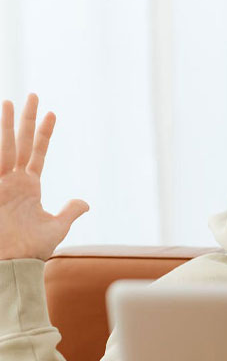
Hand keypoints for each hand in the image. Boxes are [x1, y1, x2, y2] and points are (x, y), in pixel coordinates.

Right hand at [0, 94, 88, 260]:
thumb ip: (69, 212)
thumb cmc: (31, 250)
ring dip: (7, 125)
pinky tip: (1, 133)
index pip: (38, 152)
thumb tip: (84, 202)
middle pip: (21, 142)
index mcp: (29, 186)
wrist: (13, 264)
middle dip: (26, 119)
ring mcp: (1, 183)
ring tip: (10, 101)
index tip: (53, 113)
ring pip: (5, 147)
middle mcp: (13, 180)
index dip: (45, 133)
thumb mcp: (56, 228)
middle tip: (34, 95)